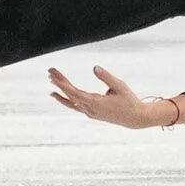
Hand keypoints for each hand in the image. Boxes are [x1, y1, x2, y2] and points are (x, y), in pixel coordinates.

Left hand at [48, 65, 176, 128]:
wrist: (135, 118)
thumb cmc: (129, 100)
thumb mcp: (119, 86)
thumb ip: (106, 77)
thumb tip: (94, 67)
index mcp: (95, 102)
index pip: (73, 92)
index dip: (62, 84)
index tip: (53, 76)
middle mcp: (89, 109)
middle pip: (69, 96)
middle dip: (59, 84)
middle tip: (49, 72)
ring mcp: (90, 113)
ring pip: (71, 103)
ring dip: (61, 94)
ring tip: (50, 87)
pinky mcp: (92, 113)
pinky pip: (76, 106)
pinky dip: (67, 100)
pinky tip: (63, 95)